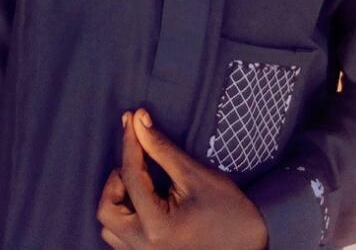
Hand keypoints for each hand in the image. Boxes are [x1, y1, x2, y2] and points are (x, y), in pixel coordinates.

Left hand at [96, 108, 268, 249]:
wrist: (248, 247)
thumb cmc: (228, 210)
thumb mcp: (194, 174)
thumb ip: (161, 148)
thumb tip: (139, 120)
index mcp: (156, 226)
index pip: (131, 177)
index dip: (130, 142)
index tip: (130, 118)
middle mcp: (144, 247)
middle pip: (107, 210)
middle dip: (117, 180)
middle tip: (138, 162)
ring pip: (110, 229)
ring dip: (119, 201)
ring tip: (142, 182)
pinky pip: (121, 239)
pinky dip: (126, 216)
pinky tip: (143, 201)